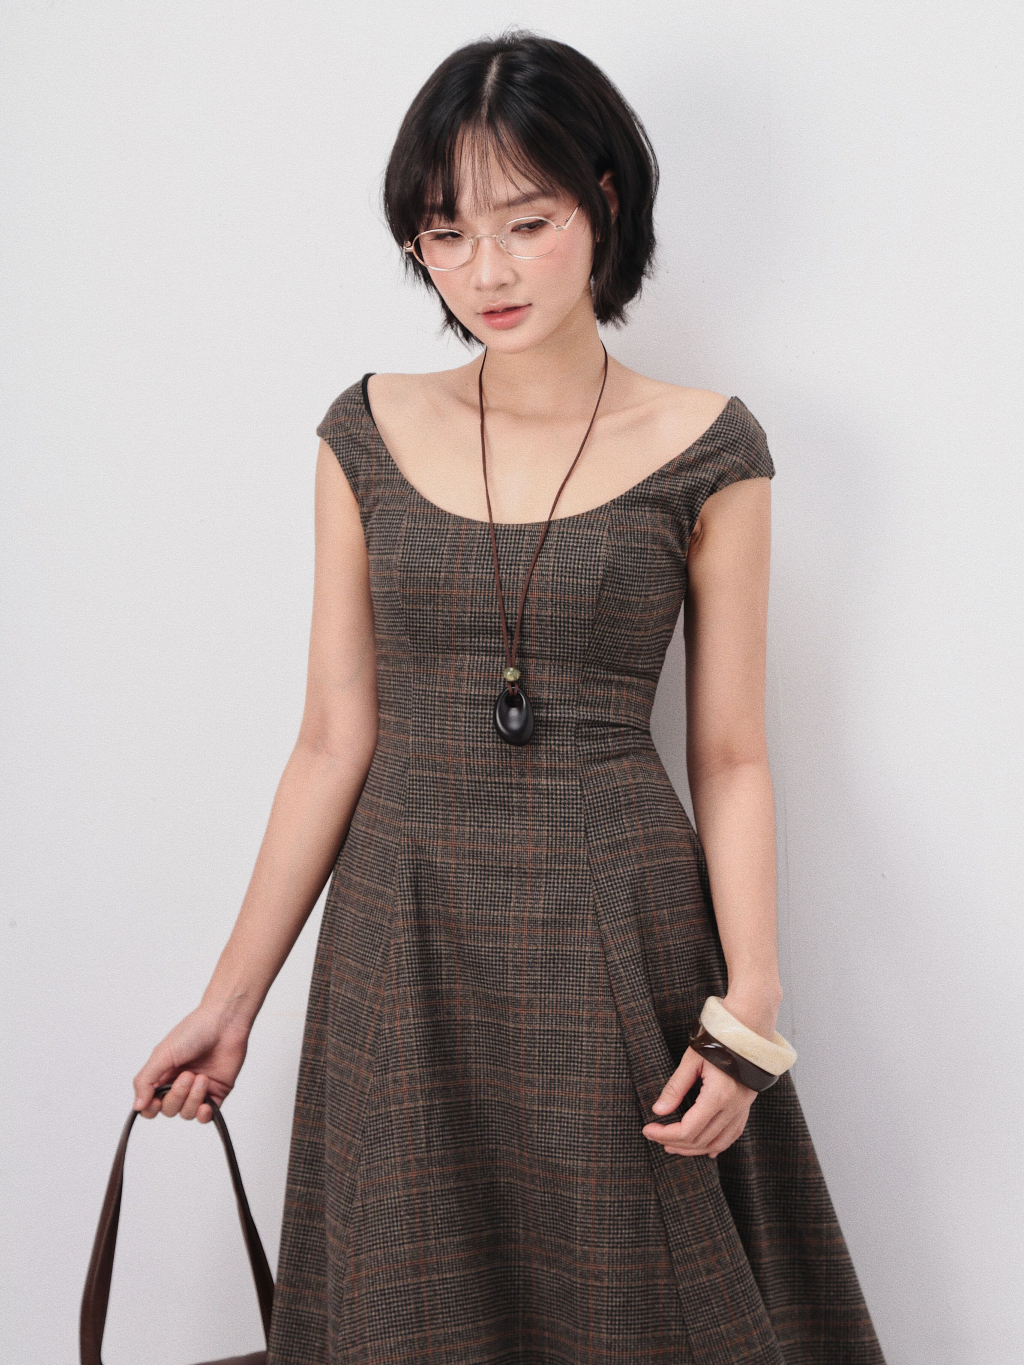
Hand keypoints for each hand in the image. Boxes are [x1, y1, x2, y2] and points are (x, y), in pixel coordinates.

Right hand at [132, 1002, 251, 1122]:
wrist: (225, 1022)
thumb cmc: (194, 1031)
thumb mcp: (162, 1053)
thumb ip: (146, 1080)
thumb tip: (137, 1106)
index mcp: (162, 1075)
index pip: (150, 1104)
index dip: (151, 1108)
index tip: (156, 1100)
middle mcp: (178, 1084)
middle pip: (168, 1109)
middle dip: (177, 1096)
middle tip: (188, 1075)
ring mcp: (198, 1090)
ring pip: (187, 1113)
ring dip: (193, 1099)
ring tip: (201, 1077)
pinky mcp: (217, 1092)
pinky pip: (207, 1116)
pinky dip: (204, 1115)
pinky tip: (206, 1106)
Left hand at [641, 989, 778, 1157]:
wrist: (748, 1029)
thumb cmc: (718, 1040)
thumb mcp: (692, 1060)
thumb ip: (675, 1087)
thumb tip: (658, 1111)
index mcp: (717, 1096)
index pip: (688, 1129)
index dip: (665, 1134)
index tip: (648, 1129)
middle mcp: (732, 1108)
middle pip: (701, 1140)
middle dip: (675, 1143)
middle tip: (655, 1137)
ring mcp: (742, 1110)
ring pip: (717, 1143)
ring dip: (694, 1149)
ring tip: (673, 1147)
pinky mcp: (746, 1107)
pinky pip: (732, 1135)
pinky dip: (717, 1146)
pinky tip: (707, 1151)